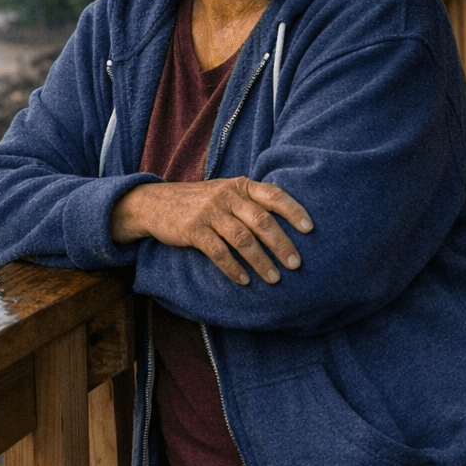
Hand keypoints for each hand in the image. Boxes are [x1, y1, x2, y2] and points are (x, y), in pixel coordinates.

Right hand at [109, 177, 312, 285]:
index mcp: (240, 186)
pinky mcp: (193, 230)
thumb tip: (287, 224)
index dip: (293, 211)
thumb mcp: (225, 192)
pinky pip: (218, 251)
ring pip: (242, 239)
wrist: (156, 203)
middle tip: (296, 264)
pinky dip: (233, 267)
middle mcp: (227, 196)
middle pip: (261, 221)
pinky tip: (244, 280)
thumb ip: (250, 201)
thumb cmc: (200, 201)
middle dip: (281, 244)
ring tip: (274, 279)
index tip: (309, 229)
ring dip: (260, 261)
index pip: (273, 195)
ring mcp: (209, 212)